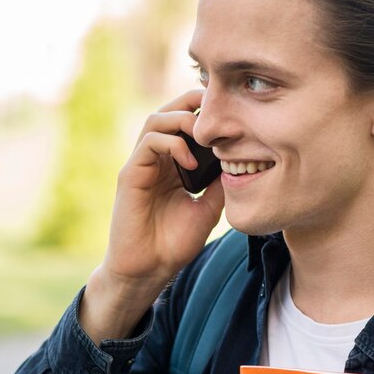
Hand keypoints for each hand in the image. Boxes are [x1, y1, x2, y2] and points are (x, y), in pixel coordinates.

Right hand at [80, 90, 224, 342]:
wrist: (150, 270)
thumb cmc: (175, 243)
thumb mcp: (208, 208)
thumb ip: (220, 183)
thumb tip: (243, 161)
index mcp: (172, 164)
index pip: (184, 123)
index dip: (204, 111)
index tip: (231, 112)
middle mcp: (155, 159)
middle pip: (168, 111)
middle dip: (193, 103)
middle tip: (220, 109)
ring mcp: (141, 165)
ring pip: (156, 120)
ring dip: (182, 120)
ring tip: (206, 136)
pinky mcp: (130, 175)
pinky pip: (148, 144)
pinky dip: (172, 145)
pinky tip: (192, 163)